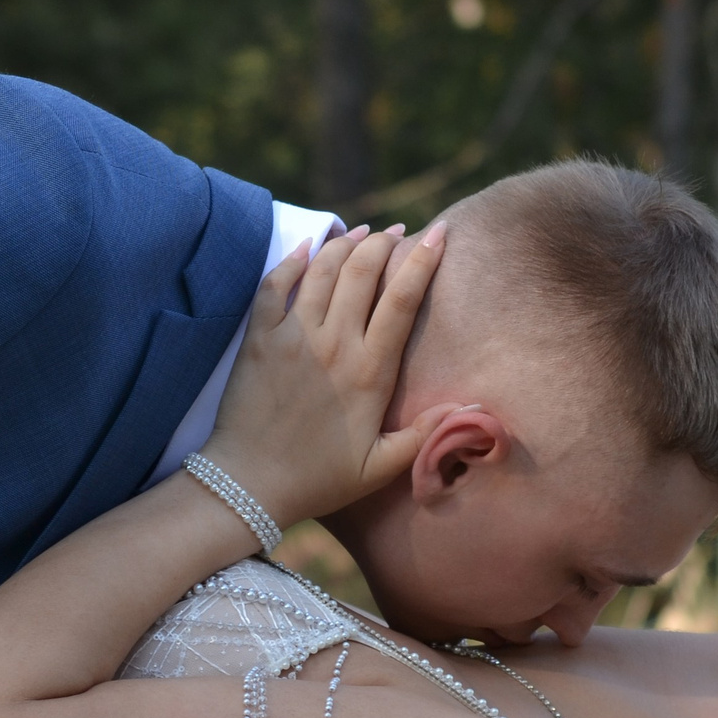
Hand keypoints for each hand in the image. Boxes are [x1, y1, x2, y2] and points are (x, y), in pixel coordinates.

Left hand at [200, 221, 456, 529]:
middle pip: (363, 271)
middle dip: (384, 243)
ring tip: (361, 233)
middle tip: (396, 233)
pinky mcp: (259, 340)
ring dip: (344, 244)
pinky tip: (306, 247)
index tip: (438, 234)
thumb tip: (468, 410)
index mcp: (370, 372)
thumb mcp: (379, 467)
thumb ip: (422, 436)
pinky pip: (275, 285)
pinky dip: (292, 260)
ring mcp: (293, 337)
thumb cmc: (318, 480)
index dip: (423, 260)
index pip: (402, 300)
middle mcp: (334, 345)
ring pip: (323, 270)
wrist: (250, 485)